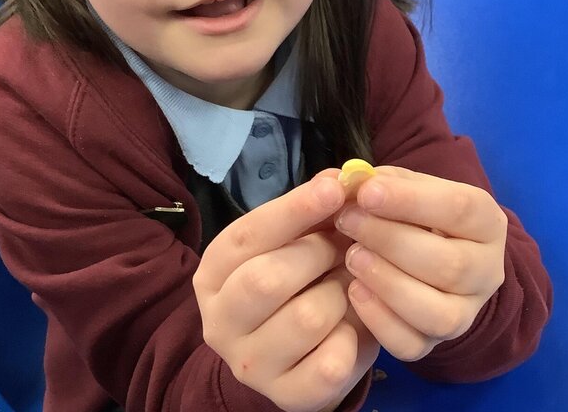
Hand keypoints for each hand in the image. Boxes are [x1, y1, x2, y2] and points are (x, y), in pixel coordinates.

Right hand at [193, 170, 377, 411]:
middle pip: (268, 280)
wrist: (291, 357)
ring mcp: (250, 364)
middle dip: (319, 255)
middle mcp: (219, 322)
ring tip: (350, 287)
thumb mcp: (293, 245)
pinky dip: (354, 339)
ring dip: (343, 295)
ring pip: (308, 319)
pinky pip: (332, 363)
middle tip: (346, 247)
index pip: (248, 235)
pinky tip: (351, 327)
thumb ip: (311, 213)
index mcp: (213, 275)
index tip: (337, 188)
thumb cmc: (295, 285)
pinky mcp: (287, 395)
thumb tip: (340, 179)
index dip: (294, 209)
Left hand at [333, 166, 507, 361]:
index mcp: (487, 223)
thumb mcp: (403, 189)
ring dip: (387, 282)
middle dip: (390, 240)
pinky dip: (379, 320)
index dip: (410, 200)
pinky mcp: (435, 343)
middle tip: (347, 221)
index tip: (366, 192)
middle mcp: (487, 272)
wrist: (426, 257)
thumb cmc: (411, 216)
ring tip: (352, 257)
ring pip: (438, 314)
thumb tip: (345, 181)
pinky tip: (354, 291)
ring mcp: (465, 313)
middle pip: (449, 264)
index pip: (460, 209)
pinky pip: (412, 345)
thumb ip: (378, 182)